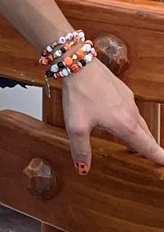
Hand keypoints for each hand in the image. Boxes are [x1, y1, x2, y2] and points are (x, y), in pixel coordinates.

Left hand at [59, 58, 163, 172]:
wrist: (78, 62)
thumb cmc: (79, 93)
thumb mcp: (76, 126)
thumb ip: (81, 149)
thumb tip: (83, 169)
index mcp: (124, 124)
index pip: (145, 145)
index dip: (157, 156)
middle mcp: (130, 112)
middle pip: (145, 134)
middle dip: (150, 146)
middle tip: (154, 156)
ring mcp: (127, 99)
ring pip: (139, 121)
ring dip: (141, 133)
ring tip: (139, 142)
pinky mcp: (121, 89)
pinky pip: (131, 109)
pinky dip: (133, 120)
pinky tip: (123, 119)